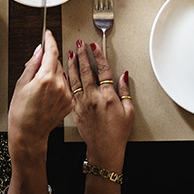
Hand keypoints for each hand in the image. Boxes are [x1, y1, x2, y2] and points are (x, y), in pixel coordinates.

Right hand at [8, 30, 71, 157]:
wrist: (28, 134)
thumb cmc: (21, 113)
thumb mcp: (21, 84)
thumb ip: (33, 64)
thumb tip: (39, 50)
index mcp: (46, 78)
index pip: (52, 51)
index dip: (50, 40)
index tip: (48, 35)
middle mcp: (59, 85)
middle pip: (57, 63)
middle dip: (48, 63)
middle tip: (36, 74)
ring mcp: (66, 95)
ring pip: (63, 75)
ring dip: (54, 76)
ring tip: (41, 90)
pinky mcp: (70, 102)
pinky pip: (66, 87)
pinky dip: (59, 87)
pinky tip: (48, 97)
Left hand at [66, 40, 132, 170]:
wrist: (104, 150)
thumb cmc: (117, 133)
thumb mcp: (129, 111)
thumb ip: (125, 91)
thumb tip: (123, 76)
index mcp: (107, 96)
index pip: (102, 70)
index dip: (98, 56)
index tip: (94, 46)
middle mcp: (93, 98)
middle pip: (86, 71)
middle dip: (82, 55)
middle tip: (79, 44)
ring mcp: (82, 104)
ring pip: (75, 79)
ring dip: (72, 65)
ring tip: (69, 54)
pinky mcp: (75, 110)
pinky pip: (69, 91)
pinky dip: (66, 80)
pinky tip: (64, 74)